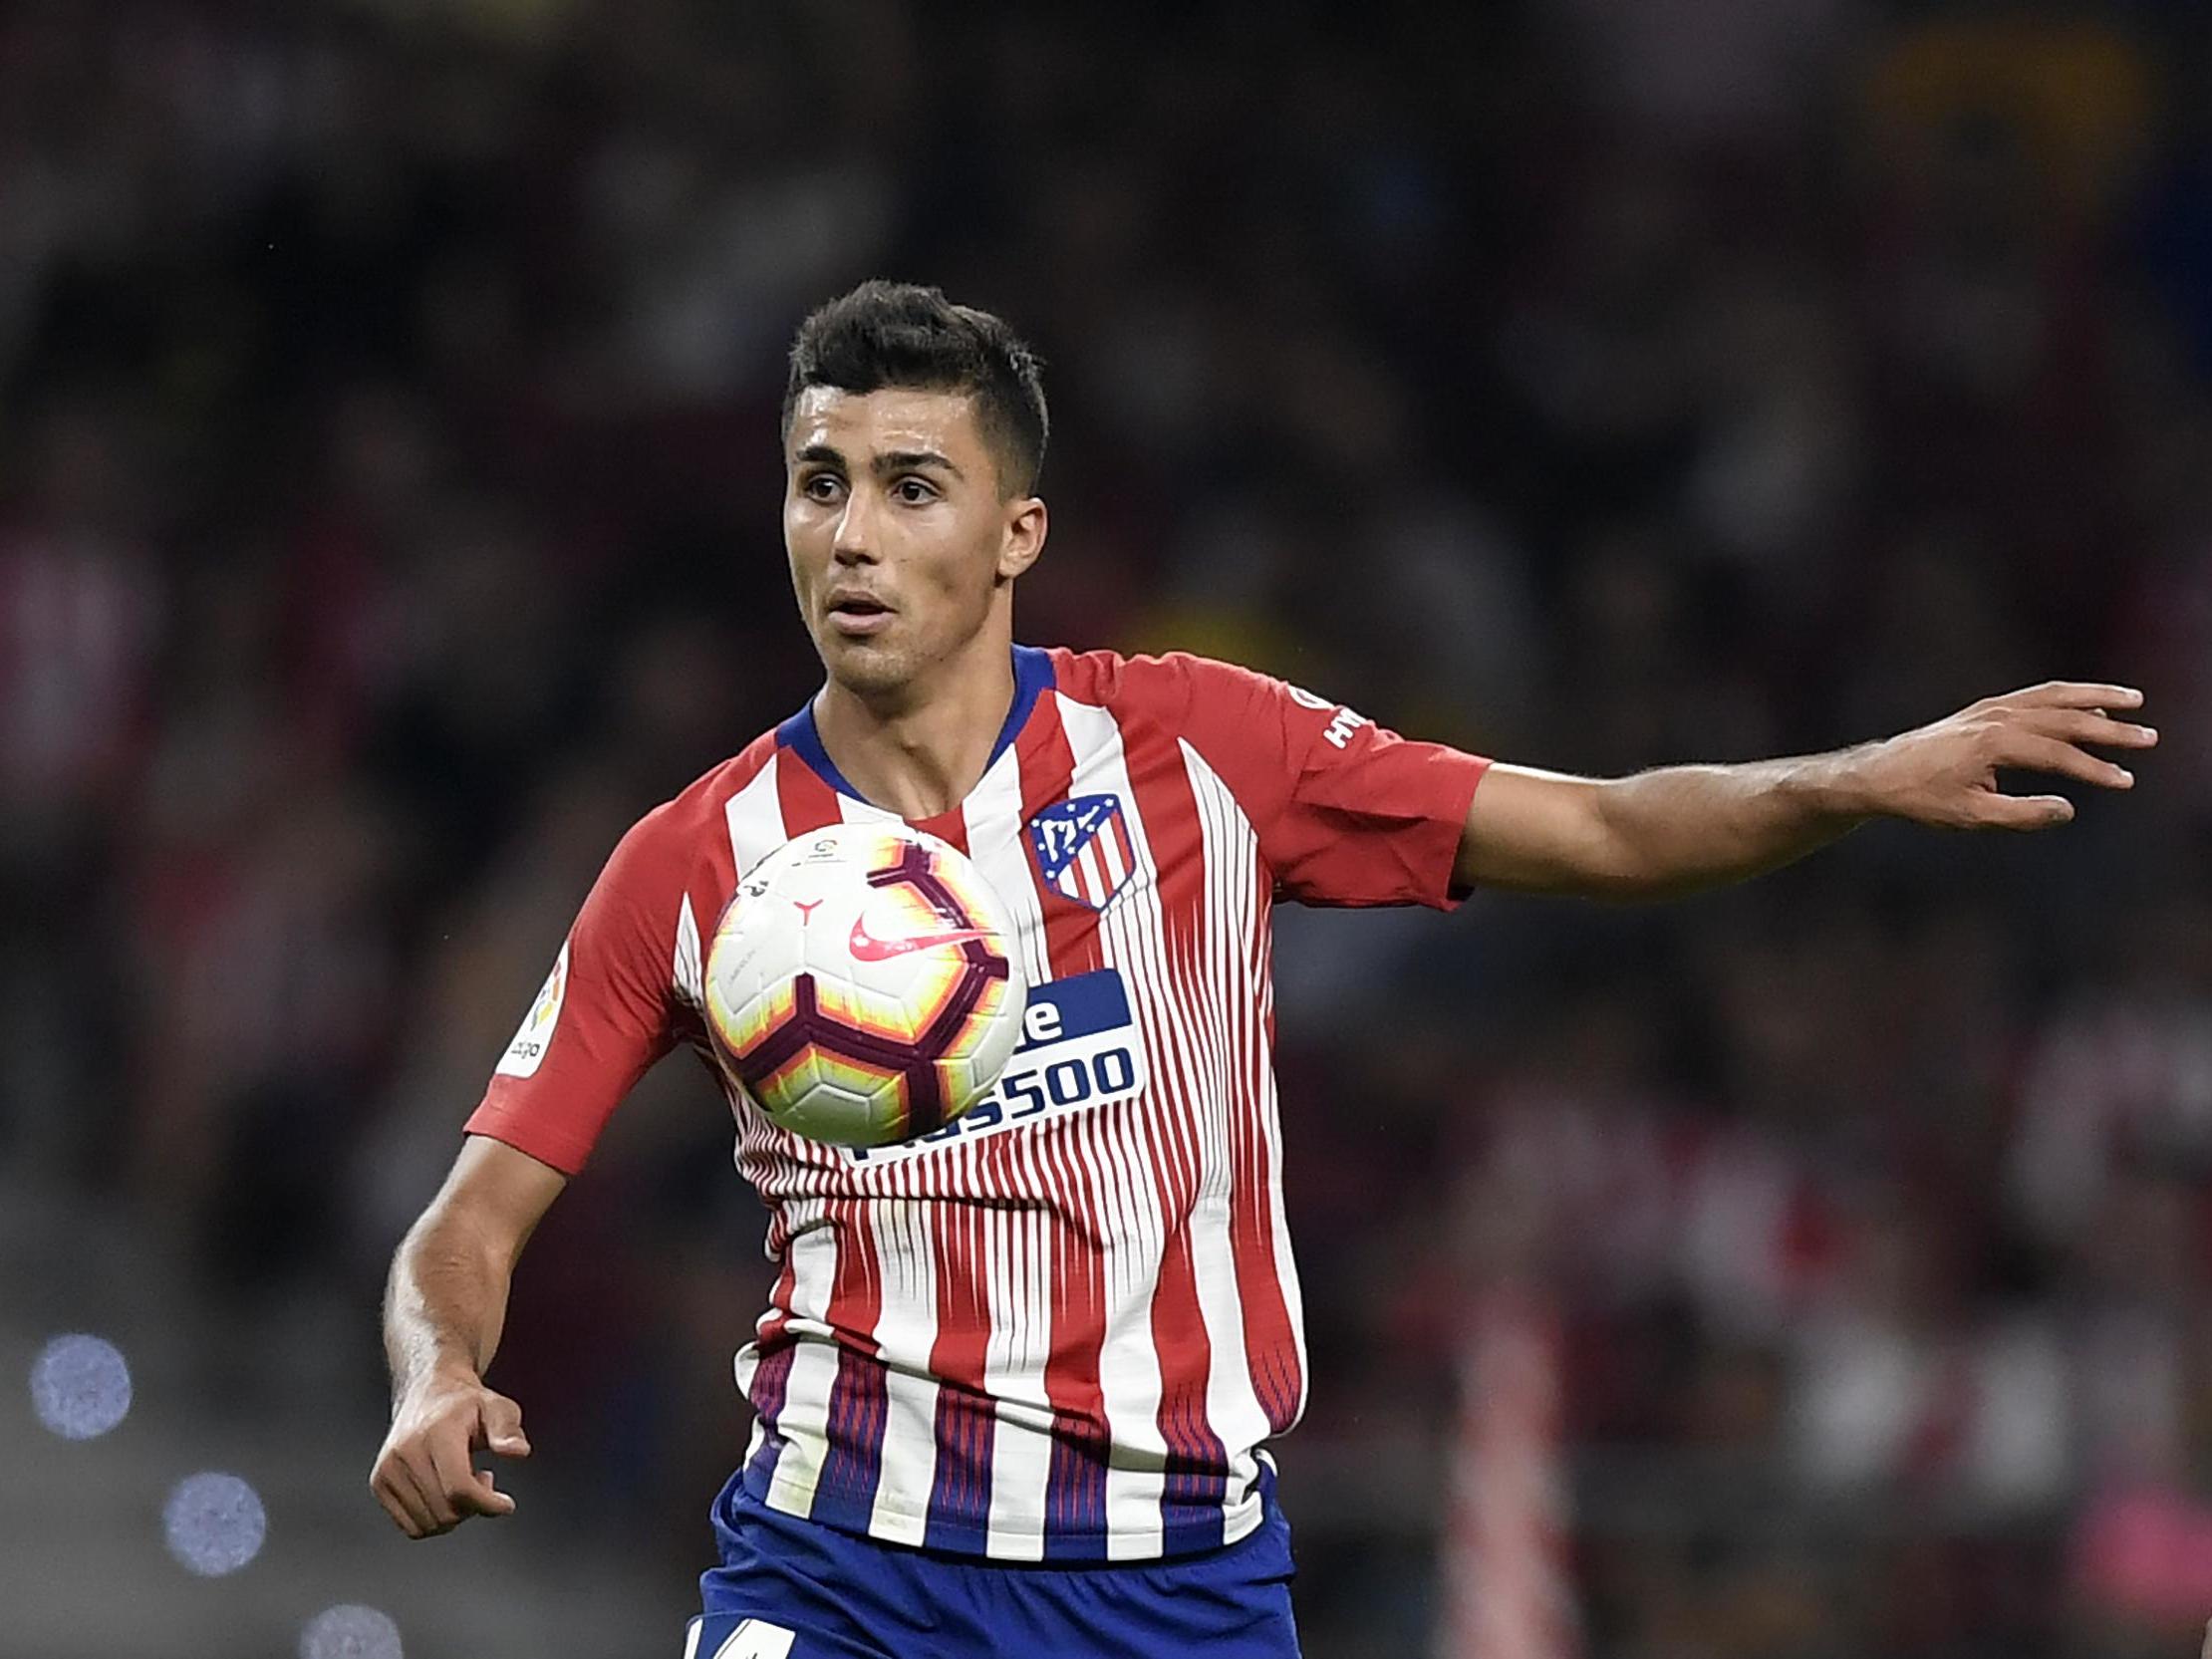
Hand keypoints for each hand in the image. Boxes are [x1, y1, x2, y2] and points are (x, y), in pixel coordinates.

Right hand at [370, 1371, 530, 1537]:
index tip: (506, 1504)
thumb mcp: (497, 1408)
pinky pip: (412, 1527)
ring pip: (428, 1525)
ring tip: (462, 1481)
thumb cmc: (465, 1404)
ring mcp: (387, 1470)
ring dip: (454, 1514)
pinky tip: (444, 1493)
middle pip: (446, 1511)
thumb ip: (508, 1430)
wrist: (427, 1393)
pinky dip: (434, 1520)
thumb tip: (517, 1451)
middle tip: (482, 1478)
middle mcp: (405, 1453)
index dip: (487, 1504)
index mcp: (435, 1434)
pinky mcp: (379, 1484)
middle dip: (474, 1506)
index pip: (459, 1488)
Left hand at [1854, 682, 2155, 830]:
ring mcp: (1989, 709)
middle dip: (2111, 729)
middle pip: (2065, 718)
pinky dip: (2065, 696)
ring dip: (2094, 698)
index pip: (2059, 755)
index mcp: (1995, 744)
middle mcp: (1996, 718)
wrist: (1879, 775)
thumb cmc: (1922, 799)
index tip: (2126, 781)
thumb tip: (2068, 808)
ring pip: (2053, 697)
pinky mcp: (1984, 709)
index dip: (2095, 769)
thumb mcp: (1972, 818)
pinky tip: (2087, 706)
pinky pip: (2034, 696)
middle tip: (2149, 738)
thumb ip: (2022, 815)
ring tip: (2133, 701)